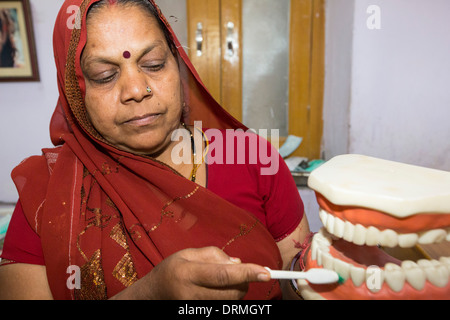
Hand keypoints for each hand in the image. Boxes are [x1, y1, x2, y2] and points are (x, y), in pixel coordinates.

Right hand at [125, 247, 270, 299]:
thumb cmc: (172, 270)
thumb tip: (238, 263)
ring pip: (231, 303)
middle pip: (231, 293)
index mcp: (187, 273)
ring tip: (223, 281)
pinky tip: (218, 291)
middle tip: (241, 273)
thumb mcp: (188, 253)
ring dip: (237, 291)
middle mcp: (191, 294)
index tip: (266, 273)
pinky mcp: (199, 315)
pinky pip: (224, 308)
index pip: (223, 275)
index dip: (247, 274)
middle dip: (244, 282)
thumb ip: (215, 255)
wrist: (153, 295)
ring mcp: (195, 309)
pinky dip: (228, 298)